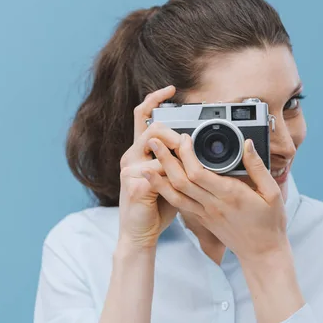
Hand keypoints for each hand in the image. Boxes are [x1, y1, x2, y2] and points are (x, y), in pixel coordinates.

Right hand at [118, 85, 182, 249]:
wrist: (140, 233)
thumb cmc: (156, 206)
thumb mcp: (170, 178)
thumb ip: (176, 160)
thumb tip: (193, 143)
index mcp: (139, 152)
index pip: (141, 117)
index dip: (154, 99)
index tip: (170, 89)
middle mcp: (131, 156)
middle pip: (152, 128)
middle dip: (174, 135)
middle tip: (188, 146)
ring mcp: (129, 170)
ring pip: (156, 146)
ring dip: (176, 155)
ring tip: (186, 165)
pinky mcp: (135, 185)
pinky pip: (159, 170)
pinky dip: (174, 176)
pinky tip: (179, 186)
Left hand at [141, 134, 288, 260]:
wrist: (262, 253)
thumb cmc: (270, 223)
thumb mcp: (272, 193)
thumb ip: (258, 167)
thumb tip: (247, 144)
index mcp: (230, 195)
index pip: (198, 173)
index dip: (186, 154)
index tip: (184, 138)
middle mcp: (213, 204)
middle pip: (180, 181)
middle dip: (165, 160)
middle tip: (154, 141)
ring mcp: (205, 214)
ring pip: (175, 195)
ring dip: (158, 177)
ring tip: (146, 161)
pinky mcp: (202, 220)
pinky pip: (179, 205)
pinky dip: (166, 192)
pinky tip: (157, 182)